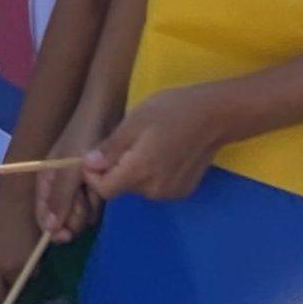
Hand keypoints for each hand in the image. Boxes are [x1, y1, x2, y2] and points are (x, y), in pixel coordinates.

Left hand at [0, 184, 44, 303]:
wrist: (18, 194)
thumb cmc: (1, 214)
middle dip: (2, 301)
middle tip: (7, 299)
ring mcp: (6, 267)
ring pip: (15, 288)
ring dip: (19, 280)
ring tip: (20, 260)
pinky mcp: (25, 264)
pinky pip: (31, 276)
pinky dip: (32, 269)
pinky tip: (29, 250)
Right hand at [36, 113, 109, 240]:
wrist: (105, 110)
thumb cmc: (82, 137)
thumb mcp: (69, 169)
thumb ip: (60, 199)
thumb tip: (48, 230)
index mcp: (46, 179)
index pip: (43, 213)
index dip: (52, 227)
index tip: (65, 235)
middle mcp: (58, 183)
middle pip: (63, 215)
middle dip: (73, 216)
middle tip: (84, 205)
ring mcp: (76, 182)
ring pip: (80, 210)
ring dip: (88, 208)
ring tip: (94, 194)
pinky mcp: (92, 180)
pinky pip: (93, 201)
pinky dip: (97, 201)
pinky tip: (102, 195)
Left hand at [84, 84, 229, 203]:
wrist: (214, 116)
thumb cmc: (171, 111)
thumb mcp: (134, 122)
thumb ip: (111, 148)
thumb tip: (88, 164)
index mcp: (141, 171)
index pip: (104, 190)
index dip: (94, 175)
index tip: (96, 154)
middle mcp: (156, 190)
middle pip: (120, 187)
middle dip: (114, 168)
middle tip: (125, 140)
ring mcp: (171, 193)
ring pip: (137, 187)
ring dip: (132, 170)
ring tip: (144, 143)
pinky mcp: (182, 191)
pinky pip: (155, 187)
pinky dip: (150, 174)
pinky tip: (161, 153)